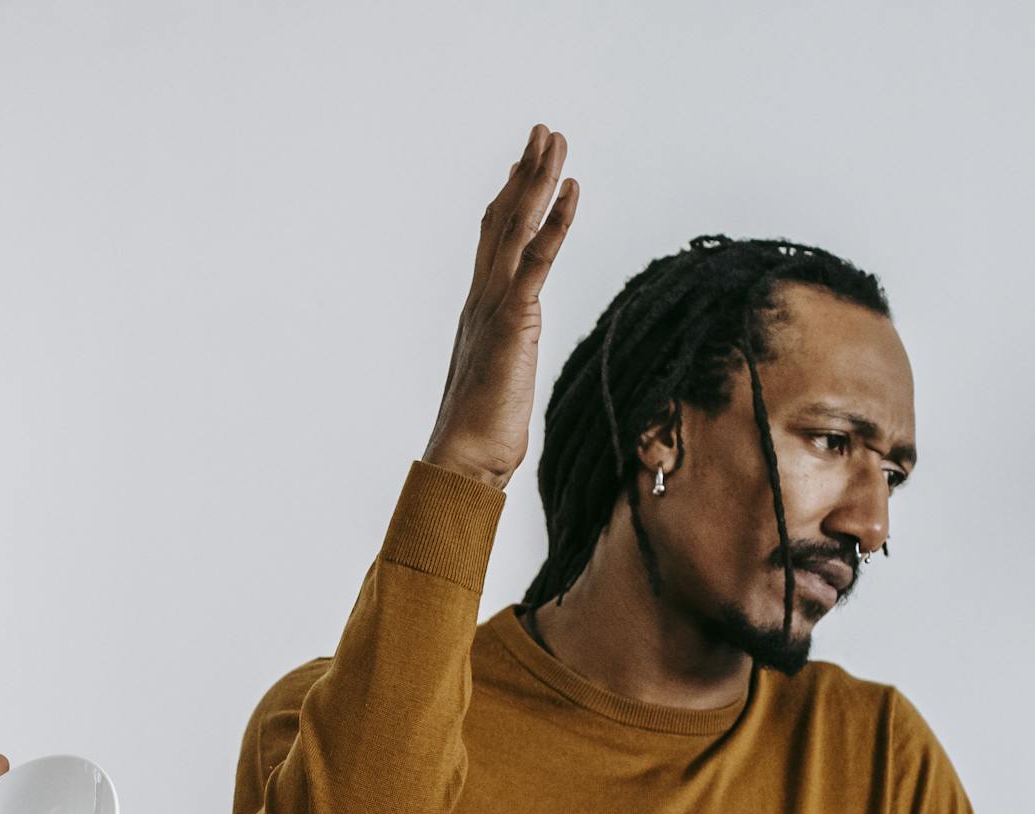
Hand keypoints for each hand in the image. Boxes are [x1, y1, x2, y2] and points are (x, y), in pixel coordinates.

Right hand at [422, 123, 580, 489]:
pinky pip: (538, 259)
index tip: (521, 169)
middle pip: (503, 221)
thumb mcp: (498, 388)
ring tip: (554, 139)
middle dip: (524, 174)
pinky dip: (556, 221)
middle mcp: (481, 300)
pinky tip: (571, 188)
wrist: (463, 461)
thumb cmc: (479, 441)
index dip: (508, 202)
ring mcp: (494, 306)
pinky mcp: (514, 319)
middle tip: (542, 132)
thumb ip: (505, 363)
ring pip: (517, 227)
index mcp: (478, 313)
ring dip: (537, 179)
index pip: (493, 245)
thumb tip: (510, 369)